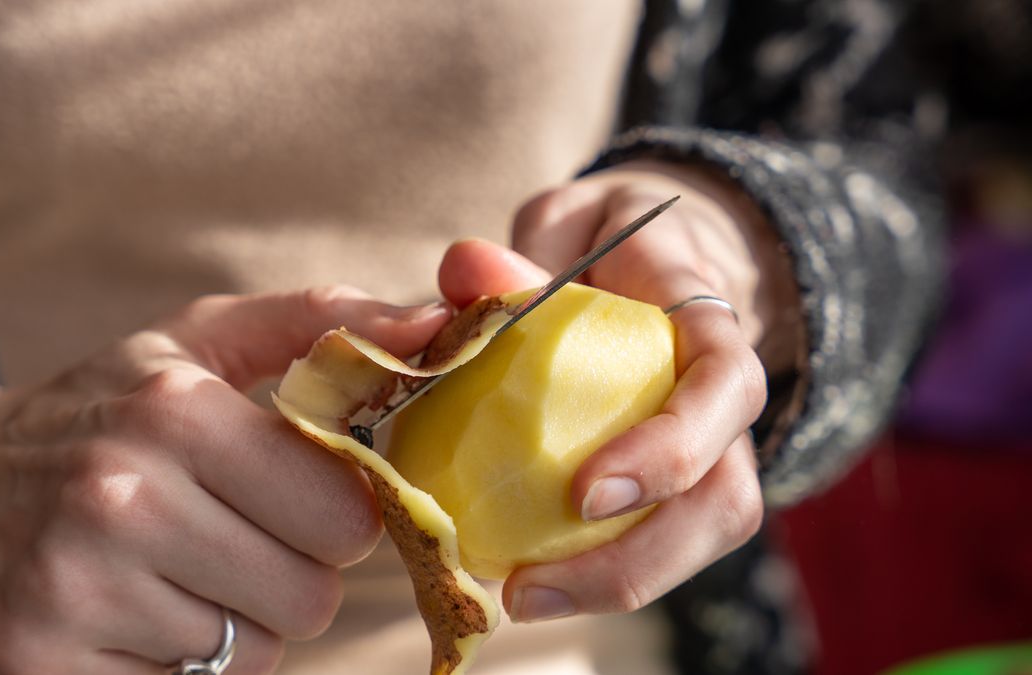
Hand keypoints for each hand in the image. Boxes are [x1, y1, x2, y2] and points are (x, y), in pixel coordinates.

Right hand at [0, 287, 449, 672]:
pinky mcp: (42, 661)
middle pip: (309, 597)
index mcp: (175, 412)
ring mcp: (74, 588)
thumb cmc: (100, 404)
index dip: (342, 514)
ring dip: (242, 619)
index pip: (344, 515)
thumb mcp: (197, 341)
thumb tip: (437, 322)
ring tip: (187, 567)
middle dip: (297, 573)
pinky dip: (184, 657)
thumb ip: (321, 321)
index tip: (308, 499)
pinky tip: (141, 605)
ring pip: (254, 652)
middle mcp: (121, 498)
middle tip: (246, 536)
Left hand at [438, 162, 799, 621]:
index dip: (673, 447)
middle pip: (726, 498)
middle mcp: (721, 403)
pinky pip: (652, 539)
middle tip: (533, 586)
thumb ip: (525, 248)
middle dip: (642, 558)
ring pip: (699, 536)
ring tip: (523, 600)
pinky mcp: (669, 482)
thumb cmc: (607, 240)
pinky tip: (523, 582)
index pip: (725, 384)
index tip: (587, 492)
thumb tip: (466, 270)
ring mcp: (705, 448)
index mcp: (705, 323)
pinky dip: (595, 572)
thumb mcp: (568, 222)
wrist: (647, 255)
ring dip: (615, 584)